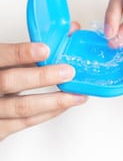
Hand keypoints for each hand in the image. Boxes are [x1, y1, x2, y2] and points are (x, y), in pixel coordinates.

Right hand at [0, 22, 86, 140]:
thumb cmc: (1, 75)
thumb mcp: (9, 60)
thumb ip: (34, 48)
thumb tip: (70, 31)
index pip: (1, 56)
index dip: (22, 53)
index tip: (45, 49)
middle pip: (10, 82)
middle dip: (42, 77)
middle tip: (68, 72)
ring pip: (22, 107)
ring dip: (54, 101)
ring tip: (76, 94)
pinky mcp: (0, 129)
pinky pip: (25, 122)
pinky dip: (48, 113)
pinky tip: (64, 105)